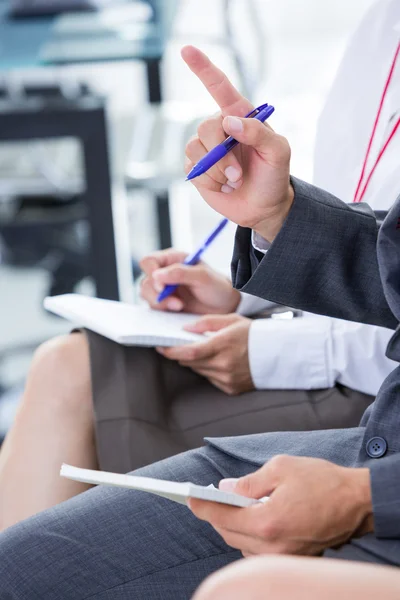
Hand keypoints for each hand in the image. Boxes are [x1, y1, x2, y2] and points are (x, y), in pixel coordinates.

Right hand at [140, 248, 239, 313]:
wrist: (224, 307)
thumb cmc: (216, 287)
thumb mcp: (203, 276)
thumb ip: (180, 273)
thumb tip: (157, 275)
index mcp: (172, 260)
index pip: (149, 261)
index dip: (151, 272)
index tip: (163, 286)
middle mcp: (165, 273)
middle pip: (145, 281)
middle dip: (157, 293)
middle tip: (176, 302)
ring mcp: (164, 289)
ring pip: (147, 295)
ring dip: (161, 303)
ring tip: (179, 306)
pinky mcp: (165, 304)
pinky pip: (153, 307)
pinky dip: (162, 310)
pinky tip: (178, 310)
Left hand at [157, 314, 253, 394]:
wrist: (279, 354)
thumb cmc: (254, 334)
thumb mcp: (231, 320)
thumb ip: (206, 322)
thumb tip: (185, 328)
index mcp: (223, 345)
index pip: (190, 351)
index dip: (172, 351)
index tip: (161, 347)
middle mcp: (224, 365)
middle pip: (191, 362)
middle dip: (182, 353)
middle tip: (178, 345)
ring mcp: (227, 379)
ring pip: (199, 371)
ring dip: (195, 361)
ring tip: (203, 350)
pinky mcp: (230, 389)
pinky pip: (210, 379)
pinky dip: (208, 370)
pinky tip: (217, 361)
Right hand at [182, 46, 293, 241]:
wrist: (263, 208)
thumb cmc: (274, 176)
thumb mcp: (278, 152)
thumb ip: (259, 132)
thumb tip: (229, 122)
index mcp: (241, 116)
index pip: (219, 86)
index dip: (203, 68)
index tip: (186, 50)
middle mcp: (221, 128)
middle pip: (206, 127)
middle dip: (221, 154)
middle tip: (238, 174)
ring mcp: (206, 149)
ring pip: (196, 149)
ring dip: (217, 170)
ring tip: (234, 181)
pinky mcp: (197, 168)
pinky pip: (192, 167)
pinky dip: (209, 180)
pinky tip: (223, 186)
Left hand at [188, 455, 373, 556]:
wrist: (358, 502)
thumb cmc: (322, 481)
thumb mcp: (281, 468)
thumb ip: (248, 481)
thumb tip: (225, 488)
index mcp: (267, 522)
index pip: (222, 517)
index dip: (201, 506)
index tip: (186, 497)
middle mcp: (272, 547)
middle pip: (228, 534)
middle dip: (214, 515)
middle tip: (203, 497)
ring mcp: (283, 556)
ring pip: (242, 544)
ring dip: (231, 525)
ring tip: (227, 505)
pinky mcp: (292, 557)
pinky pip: (259, 550)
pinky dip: (249, 534)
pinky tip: (249, 517)